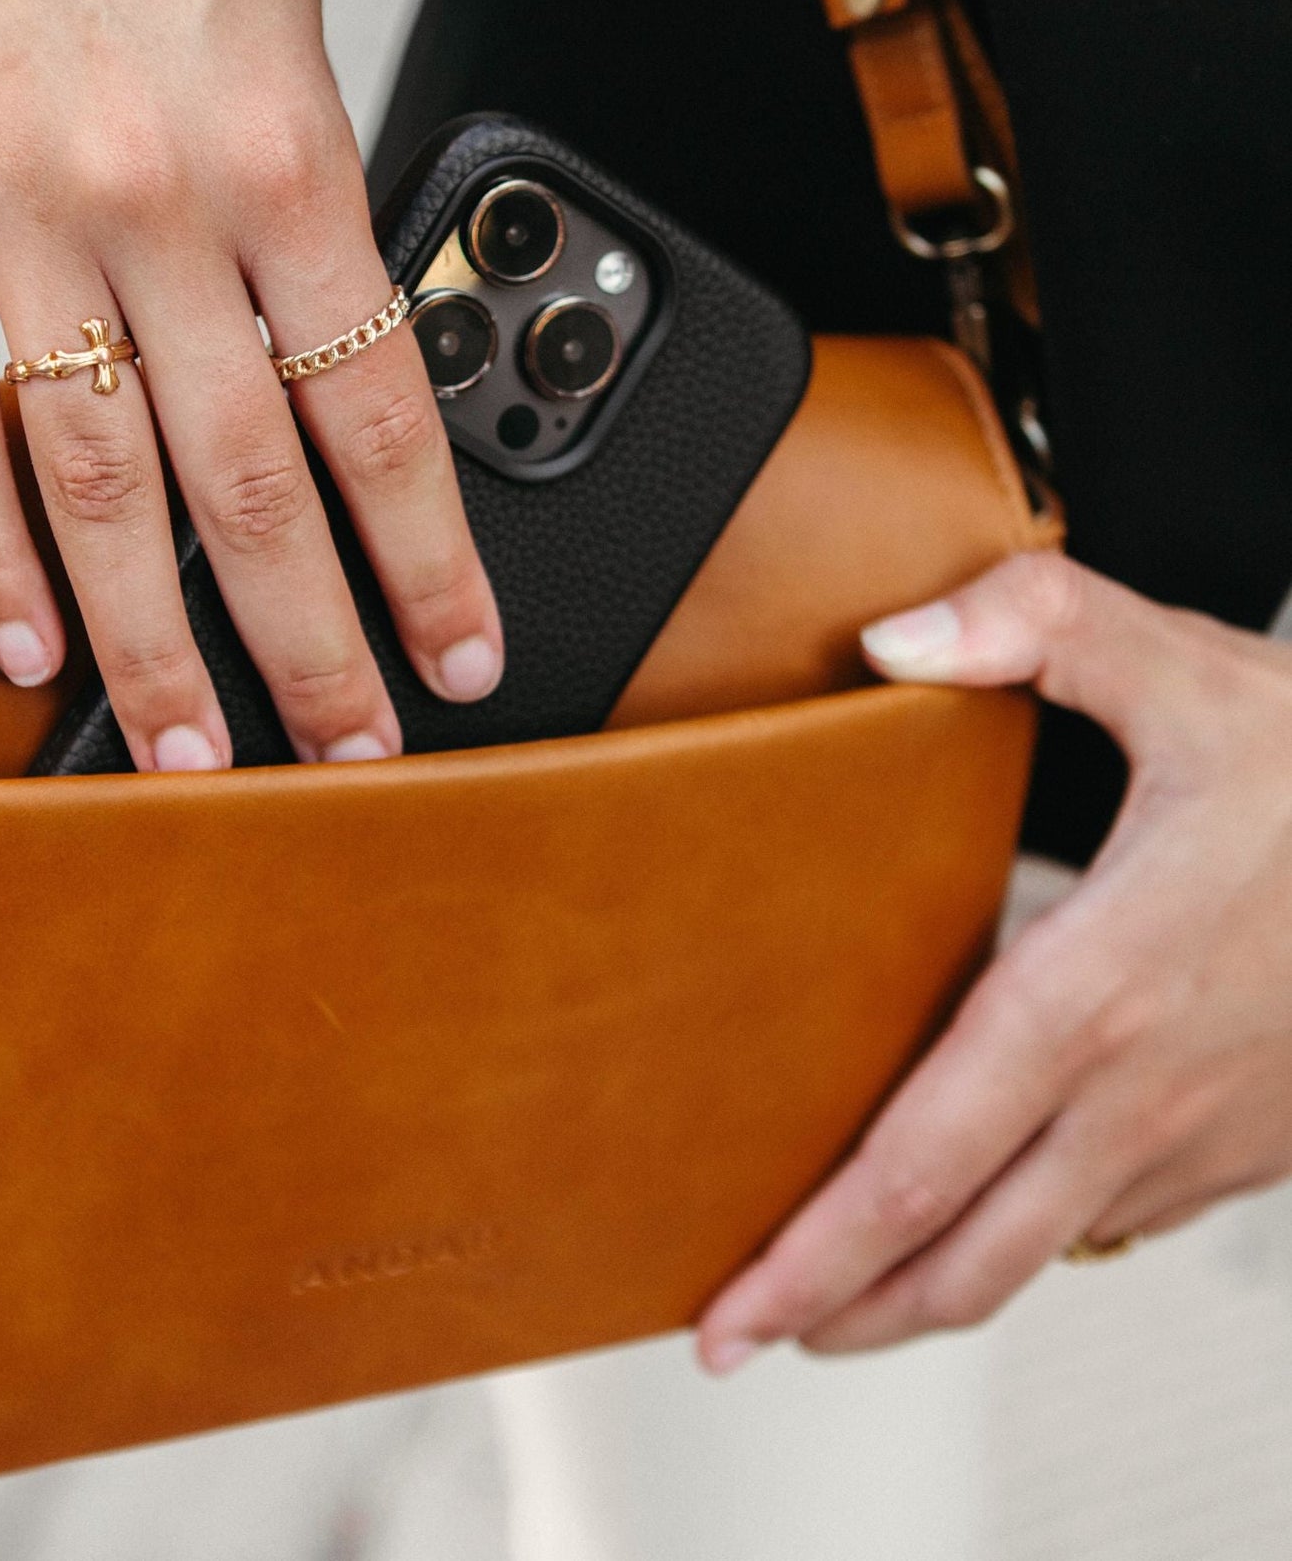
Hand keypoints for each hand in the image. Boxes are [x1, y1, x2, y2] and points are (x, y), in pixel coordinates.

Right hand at [0, 0, 500, 769]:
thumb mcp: (298, 51)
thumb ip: (311, 233)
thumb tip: (333, 411)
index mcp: (285, 150)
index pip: (377, 409)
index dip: (425, 557)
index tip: (458, 659)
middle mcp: (153, 192)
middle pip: (246, 478)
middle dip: (307, 641)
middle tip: (344, 753)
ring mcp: (11, 205)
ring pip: (94, 479)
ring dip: (148, 641)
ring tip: (192, 751)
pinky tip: (30, 644)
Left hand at [697, 550, 1291, 1368]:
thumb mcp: (1193, 672)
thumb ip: (1037, 629)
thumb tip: (896, 638)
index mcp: (1097, 994)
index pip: (923, 1160)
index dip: (815, 1249)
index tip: (727, 1308)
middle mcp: (1139, 1094)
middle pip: (963, 1254)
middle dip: (837, 1311)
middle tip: (737, 1338)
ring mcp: (1196, 1138)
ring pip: (1034, 1257)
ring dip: (922, 1294)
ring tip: (831, 1304)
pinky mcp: (1242, 1150)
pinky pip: (1105, 1223)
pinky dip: (1016, 1246)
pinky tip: (972, 1222)